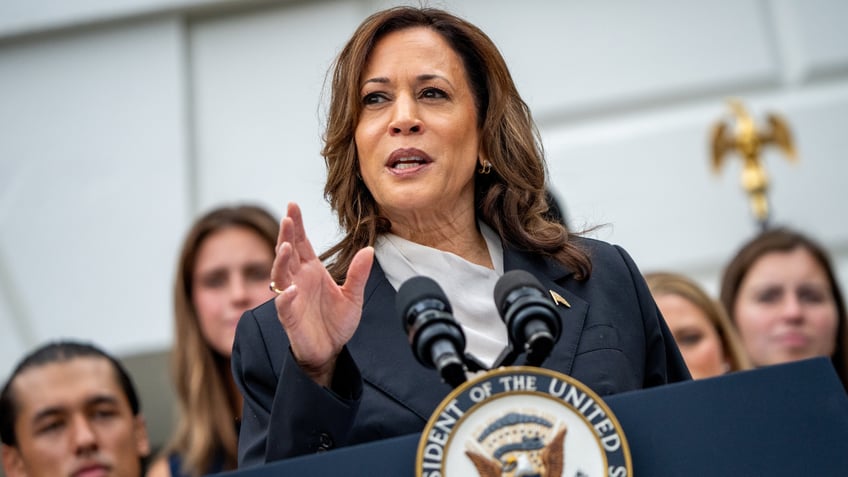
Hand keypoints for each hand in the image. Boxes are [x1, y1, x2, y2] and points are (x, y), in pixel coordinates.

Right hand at [271, 202, 373, 386]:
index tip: (293, 205)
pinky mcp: (289, 317)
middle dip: (286, 234)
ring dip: (281, 260)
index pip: (301, 242)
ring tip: (286, 247)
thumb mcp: (353, 296)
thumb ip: (359, 274)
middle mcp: (298, 280)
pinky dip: (285, 296)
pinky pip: (283, 305)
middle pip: (287, 252)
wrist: (331, 351)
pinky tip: (290, 289)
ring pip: (280, 274)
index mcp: (312, 271)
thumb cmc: (337, 322)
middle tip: (288, 217)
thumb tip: (369, 250)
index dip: (297, 225)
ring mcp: (291, 297)